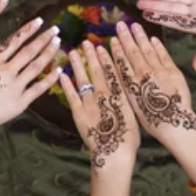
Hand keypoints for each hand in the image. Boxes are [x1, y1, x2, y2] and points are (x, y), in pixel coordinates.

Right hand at [0, 18, 62, 139]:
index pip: (14, 42)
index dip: (28, 30)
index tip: (39, 21)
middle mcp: (7, 71)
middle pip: (28, 51)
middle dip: (43, 39)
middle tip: (56, 29)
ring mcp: (15, 86)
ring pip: (36, 66)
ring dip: (48, 53)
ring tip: (58, 43)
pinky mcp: (21, 102)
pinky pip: (38, 88)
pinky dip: (49, 79)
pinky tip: (59, 69)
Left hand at [59, 41, 139, 170]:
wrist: (114, 153)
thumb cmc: (128, 138)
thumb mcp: (132, 115)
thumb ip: (126, 100)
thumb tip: (124, 88)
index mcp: (119, 94)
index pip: (112, 71)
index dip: (107, 58)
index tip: (102, 46)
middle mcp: (104, 94)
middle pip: (97, 71)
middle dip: (91, 56)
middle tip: (85, 42)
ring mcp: (90, 102)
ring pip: (83, 79)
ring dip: (78, 64)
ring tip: (72, 52)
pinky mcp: (78, 113)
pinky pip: (71, 95)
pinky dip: (66, 84)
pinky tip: (62, 74)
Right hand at [109, 22, 195, 147]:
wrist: (175, 124)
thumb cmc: (152, 122)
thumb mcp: (133, 107)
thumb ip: (126, 89)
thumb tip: (120, 77)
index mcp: (132, 84)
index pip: (122, 62)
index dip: (116, 50)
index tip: (112, 39)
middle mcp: (143, 74)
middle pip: (132, 52)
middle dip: (125, 37)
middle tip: (120, 25)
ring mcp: (159, 71)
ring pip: (147, 50)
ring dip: (140, 37)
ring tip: (134, 26)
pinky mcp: (173, 71)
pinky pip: (163, 55)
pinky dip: (157, 46)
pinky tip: (152, 39)